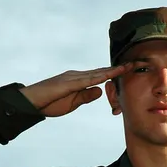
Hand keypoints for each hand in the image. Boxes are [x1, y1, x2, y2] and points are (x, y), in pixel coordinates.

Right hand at [19, 63, 133, 116]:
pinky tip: (109, 74)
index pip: (101, 76)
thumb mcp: (73, 103)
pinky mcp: (67, 83)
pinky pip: (86, 79)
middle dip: (119, 68)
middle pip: (102, 71)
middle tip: (135, 63)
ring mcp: (72, 77)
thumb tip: (100, 91)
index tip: (129, 70)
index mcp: (79, 80)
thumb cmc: (49, 103)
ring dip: (112, 70)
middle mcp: (77, 75)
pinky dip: (99, 77)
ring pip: (97, 73)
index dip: (115, 73)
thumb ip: (86, 96)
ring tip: (127, 66)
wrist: (31, 103)